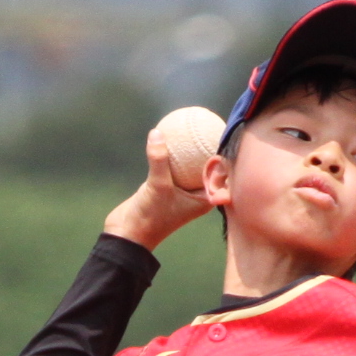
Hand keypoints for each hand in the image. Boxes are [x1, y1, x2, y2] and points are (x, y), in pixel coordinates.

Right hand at [105, 124, 220, 249]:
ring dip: (191, 148)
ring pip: (191, 165)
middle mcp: (198, 194)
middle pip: (209, 166)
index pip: (222, 173)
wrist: (129, 233)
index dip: (227, 154)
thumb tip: (157, 132)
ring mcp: (183, 191)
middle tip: (211, 122)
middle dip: (210, 146)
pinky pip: (174, 165)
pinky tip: (167, 133)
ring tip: (192, 123)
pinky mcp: (168, 187)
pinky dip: (173, 153)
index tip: (225, 131)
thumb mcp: (157, 186)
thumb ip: (159, 159)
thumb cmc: (149, 216)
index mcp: (205, 198)